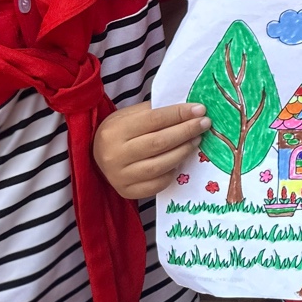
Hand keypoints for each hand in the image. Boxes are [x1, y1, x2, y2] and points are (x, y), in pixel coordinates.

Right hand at [93, 101, 210, 198]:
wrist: (97, 156)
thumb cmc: (121, 131)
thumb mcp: (131, 115)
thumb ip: (157, 111)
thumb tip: (191, 110)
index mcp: (115, 130)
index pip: (154, 119)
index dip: (180, 114)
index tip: (200, 109)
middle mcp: (114, 155)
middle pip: (159, 143)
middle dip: (186, 131)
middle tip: (204, 124)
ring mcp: (119, 176)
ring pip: (160, 165)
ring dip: (183, 151)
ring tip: (196, 140)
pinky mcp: (127, 191)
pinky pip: (157, 184)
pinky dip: (173, 172)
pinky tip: (180, 161)